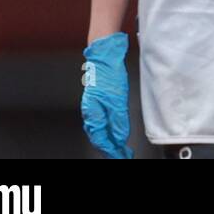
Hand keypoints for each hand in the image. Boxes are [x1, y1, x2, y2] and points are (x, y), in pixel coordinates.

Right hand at [81, 32, 132, 158]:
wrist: (104, 56)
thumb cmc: (108, 75)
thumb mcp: (117, 99)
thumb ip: (118, 120)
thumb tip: (120, 137)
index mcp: (93, 114)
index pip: (101, 139)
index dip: (112, 150)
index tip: (121, 156)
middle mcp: (91, 113)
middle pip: (100, 137)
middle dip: (111, 148)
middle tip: (123, 155)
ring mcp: (94, 107)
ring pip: (100, 130)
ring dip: (111, 140)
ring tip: (120, 148)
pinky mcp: (98, 101)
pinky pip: (102, 121)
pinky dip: (109, 130)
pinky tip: (114, 131)